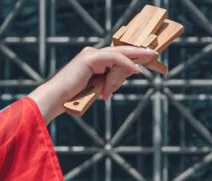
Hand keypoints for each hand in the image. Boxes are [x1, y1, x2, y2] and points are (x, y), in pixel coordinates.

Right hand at [28, 45, 157, 122]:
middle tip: (153, 53)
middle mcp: (92, 54)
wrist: (58, 98)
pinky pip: (113, 59)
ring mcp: (90, 54)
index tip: (147, 58)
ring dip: (131, 64)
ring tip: (147, 62)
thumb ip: (110, 81)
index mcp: (94, 60)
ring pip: (118, 56)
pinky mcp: (89, 58)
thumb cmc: (75, 98)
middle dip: (137, 52)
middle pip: (119, 51)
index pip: (117, 56)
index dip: (132, 56)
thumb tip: (122, 79)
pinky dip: (126, 64)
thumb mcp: (98, 88)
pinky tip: (136, 69)